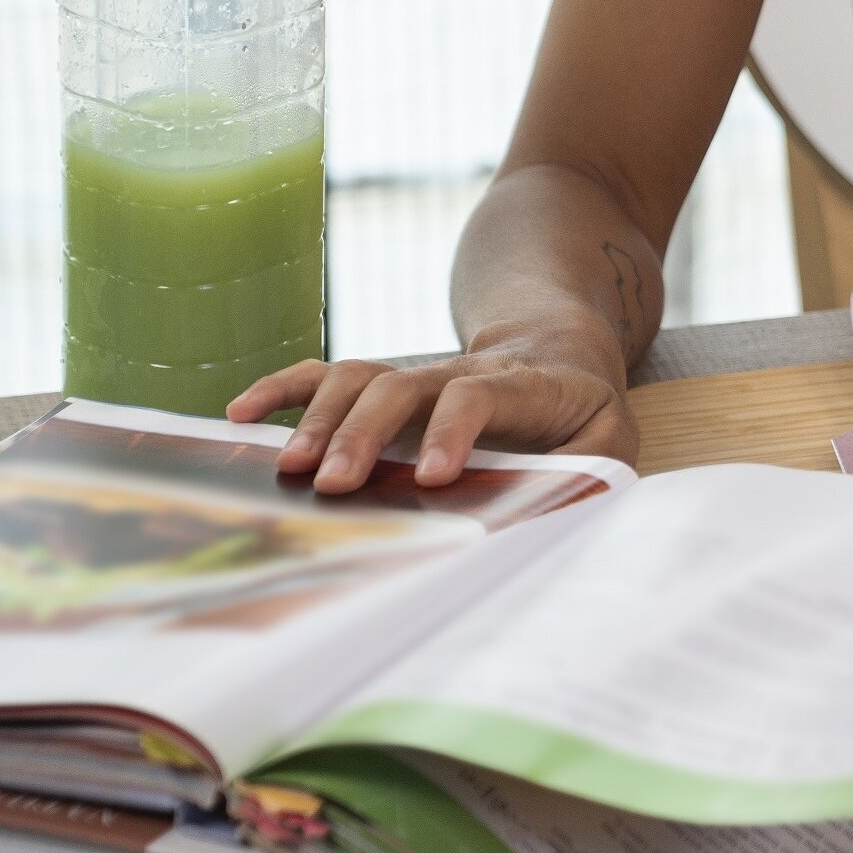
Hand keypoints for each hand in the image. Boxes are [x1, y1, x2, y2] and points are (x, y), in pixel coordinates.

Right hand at [226, 331, 636, 493]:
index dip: (452, 429)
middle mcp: (459, 372)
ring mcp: (417, 372)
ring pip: (358, 376)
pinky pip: (327, 374)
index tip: (430, 478)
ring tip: (287, 466)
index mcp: (521, 387)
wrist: (557, 342)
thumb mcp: (613, 439)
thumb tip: (566, 510)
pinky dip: (282, 389)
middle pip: (402, 385)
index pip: (478, 394)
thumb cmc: (585, 407)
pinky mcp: (386, 379)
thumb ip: (597, 471)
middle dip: (363, 433)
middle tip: (333, 485)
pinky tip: (239, 416)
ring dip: (317, 417)